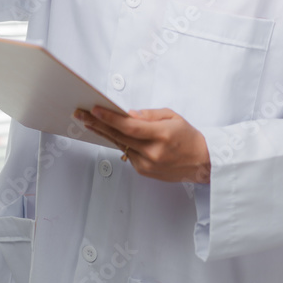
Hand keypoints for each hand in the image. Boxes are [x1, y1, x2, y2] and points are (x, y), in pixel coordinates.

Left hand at [74, 106, 210, 183]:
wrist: (202, 163)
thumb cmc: (189, 137)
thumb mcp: (173, 117)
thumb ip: (149, 115)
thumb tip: (128, 114)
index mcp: (161, 135)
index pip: (129, 126)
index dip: (110, 118)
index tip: (94, 110)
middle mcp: (153, 152)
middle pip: (119, 137)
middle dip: (97, 124)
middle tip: (81, 114)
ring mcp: (147, 164)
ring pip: (120, 146)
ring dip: (103, 133)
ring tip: (88, 122)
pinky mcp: (144, 172)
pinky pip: (127, 154)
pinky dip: (119, 143)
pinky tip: (108, 134)